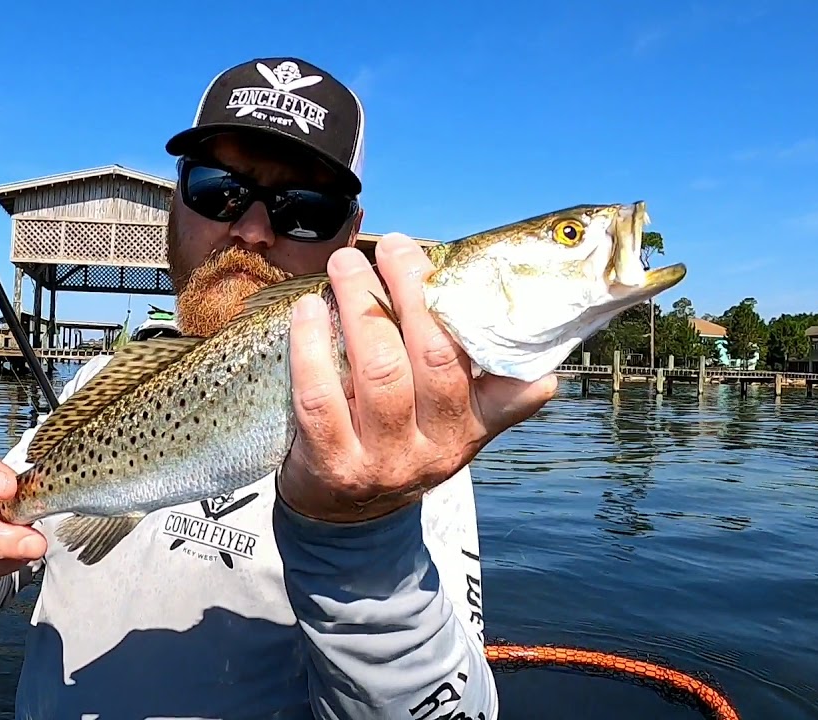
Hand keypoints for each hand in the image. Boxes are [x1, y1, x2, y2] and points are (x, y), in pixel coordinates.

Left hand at [279, 233, 557, 522]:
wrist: (347, 513)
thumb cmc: (402, 440)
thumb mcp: (455, 419)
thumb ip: (485, 379)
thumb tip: (510, 322)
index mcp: (475, 425)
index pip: (499, 373)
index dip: (487, 320)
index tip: (459, 266)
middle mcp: (437, 446)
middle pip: (434, 357)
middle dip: (414, 291)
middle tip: (394, 246)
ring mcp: (385, 458)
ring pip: (380, 372)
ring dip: (361, 307)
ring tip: (346, 265)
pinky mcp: (334, 463)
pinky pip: (321, 398)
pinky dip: (311, 348)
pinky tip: (307, 311)